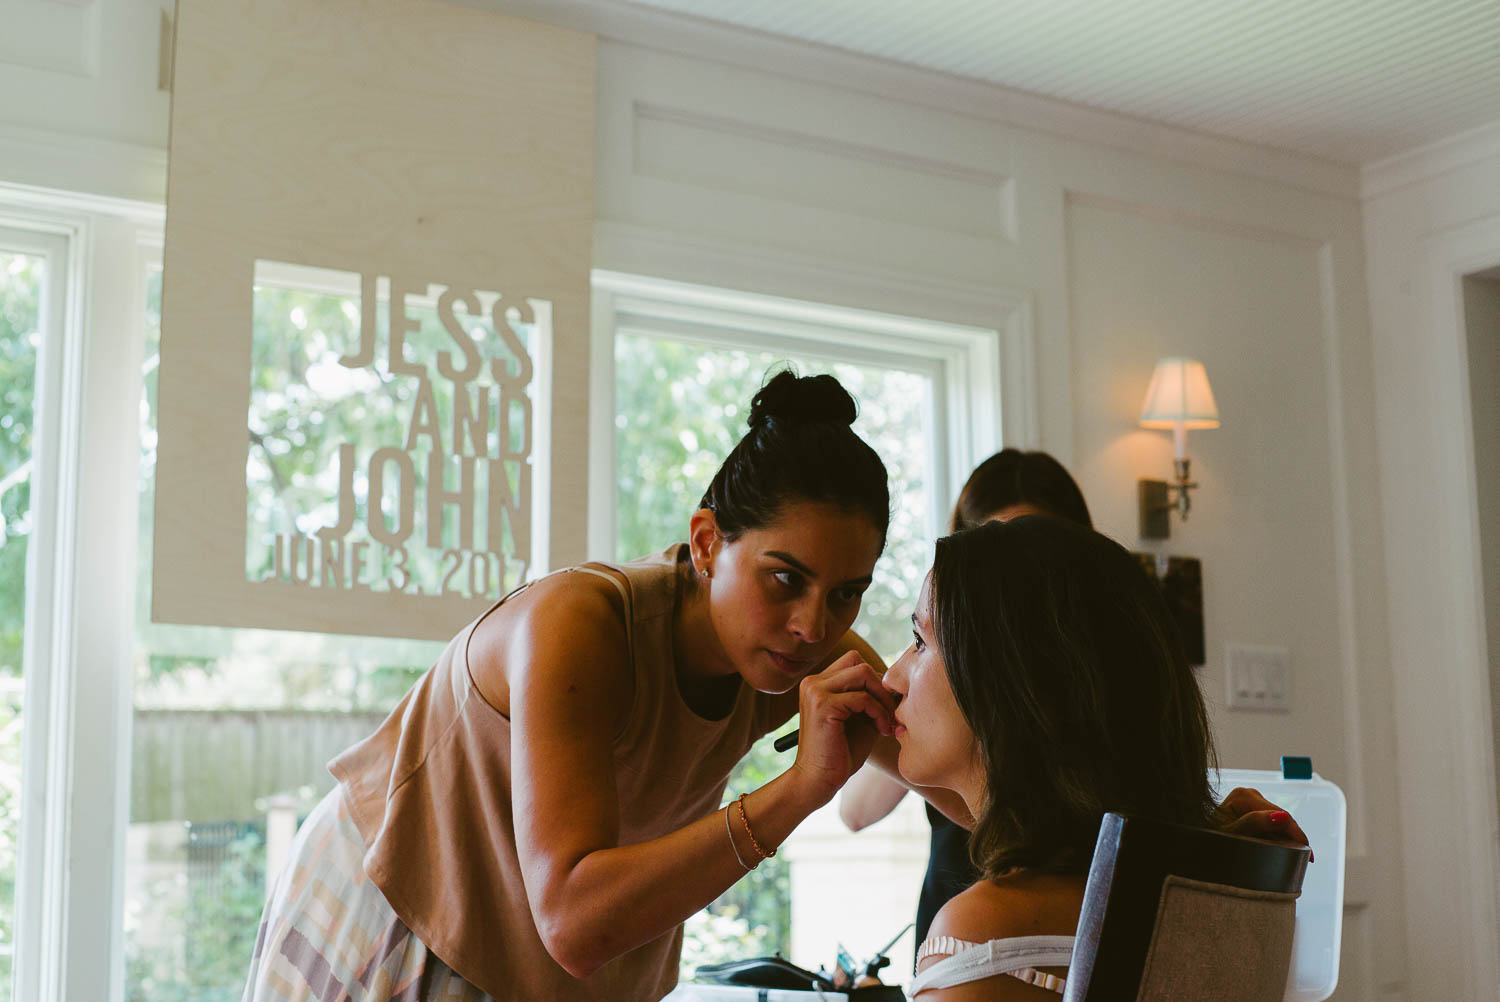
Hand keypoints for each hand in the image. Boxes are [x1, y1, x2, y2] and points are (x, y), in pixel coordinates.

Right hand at [787, 651, 898, 806]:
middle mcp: (813, 682)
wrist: (817, 781)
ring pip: (863, 672)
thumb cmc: (839, 754)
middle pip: (859, 662)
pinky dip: (879, 712)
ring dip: (882, 697)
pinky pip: (863, 697)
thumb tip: (895, 684)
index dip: (875, 681)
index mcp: (818, 684)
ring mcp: (815, 690)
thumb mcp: (860, 719)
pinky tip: (881, 730)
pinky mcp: (823, 704)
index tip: (886, 707)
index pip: (854, 662)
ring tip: (887, 722)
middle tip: (891, 713)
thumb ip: (871, 699)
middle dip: (881, 686)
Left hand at [1216, 787, 1312, 859]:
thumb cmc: (1207, 837)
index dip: (1297, 834)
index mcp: (1244, 796)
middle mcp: (1249, 794)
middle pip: (1282, 817)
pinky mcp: (1252, 811)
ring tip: (1297, 857)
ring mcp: (1251, 802)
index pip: (1281, 815)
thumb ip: (1255, 825)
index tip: (1308, 854)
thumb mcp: (1231, 835)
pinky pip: (1271, 824)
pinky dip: (1277, 837)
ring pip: (1278, 822)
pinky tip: (1284, 849)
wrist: (1192, 841)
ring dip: (1287, 838)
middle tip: (1306, 860)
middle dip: (1294, 837)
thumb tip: (1281, 817)